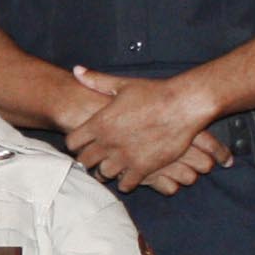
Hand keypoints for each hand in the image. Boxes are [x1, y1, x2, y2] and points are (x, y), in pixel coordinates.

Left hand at [62, 67, 227, 191]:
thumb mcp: (122, 84)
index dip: (75, 144)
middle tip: (95, 159)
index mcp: (100, 123)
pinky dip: (126, 182)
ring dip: (106, 172)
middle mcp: (108, 142)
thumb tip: (76, 70)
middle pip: (84, 162)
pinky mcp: (143, 168)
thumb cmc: (154, 92)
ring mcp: (125, 157)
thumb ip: (96, 80)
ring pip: (103, 174)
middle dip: (88, 161)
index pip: (72, 143)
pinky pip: (126, 185)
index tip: (83, 144)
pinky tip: (129, 175)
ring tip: (112, 168)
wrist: (183, 105)